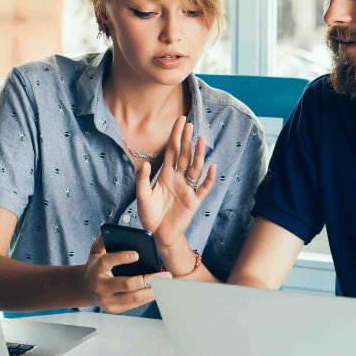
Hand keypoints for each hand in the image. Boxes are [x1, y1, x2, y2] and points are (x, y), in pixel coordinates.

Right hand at [74, 236, 171, 313]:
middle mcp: (101, 286)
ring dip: (152, 290)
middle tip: (165, 274)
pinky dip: (148, 297)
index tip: (137, 254)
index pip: (107, 262)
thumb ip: (103, 240)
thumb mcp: (95, 252)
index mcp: (96, 269)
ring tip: (166, 283)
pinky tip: (159, 290)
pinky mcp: (114, 309)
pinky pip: (134, 304)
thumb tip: (111, 230)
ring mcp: (107, 300)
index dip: (122, 258)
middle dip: (148, 279)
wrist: (85, 289)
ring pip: (134, 297)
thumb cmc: (95, 267)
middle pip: (126, 284)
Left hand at [136, 116, 217, 248]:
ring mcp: (187, 189)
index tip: (180, 121)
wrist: (157, 234)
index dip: (175, 136)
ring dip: (198, 154)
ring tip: (201, 139)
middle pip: (184, 155)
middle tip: (189, 124)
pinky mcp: (194, 201)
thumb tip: (145, 163)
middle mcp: (178, 179)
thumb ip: (142, 180)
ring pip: (195, 167)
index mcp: (166, 175)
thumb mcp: (142, 196)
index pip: (172, 151)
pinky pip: (204, 188)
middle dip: (186, 140)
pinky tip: (212, 168)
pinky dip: (209, 178)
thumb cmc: (149, 215)